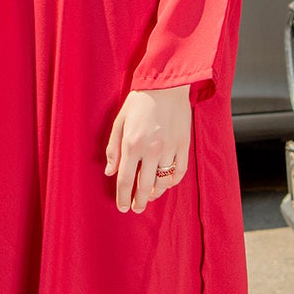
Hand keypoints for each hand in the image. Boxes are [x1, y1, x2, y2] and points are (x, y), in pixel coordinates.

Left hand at [105, 86, 190, 213]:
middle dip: (139, 201)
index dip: (123, 197)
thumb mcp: (119, 121)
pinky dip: (173, 181)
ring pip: (163, 182)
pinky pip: (179, 171)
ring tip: (149, 196)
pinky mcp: (183, 145)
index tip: (122, 207)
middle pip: (145, 186)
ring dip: (156, 193)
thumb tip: (110, 172)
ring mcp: (170, 148)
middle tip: (136, 208)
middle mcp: (152, 149)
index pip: (126, 180)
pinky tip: (166, 184)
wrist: (166, 84)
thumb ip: (113, 149)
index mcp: (132, 144)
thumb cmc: (140, 100)